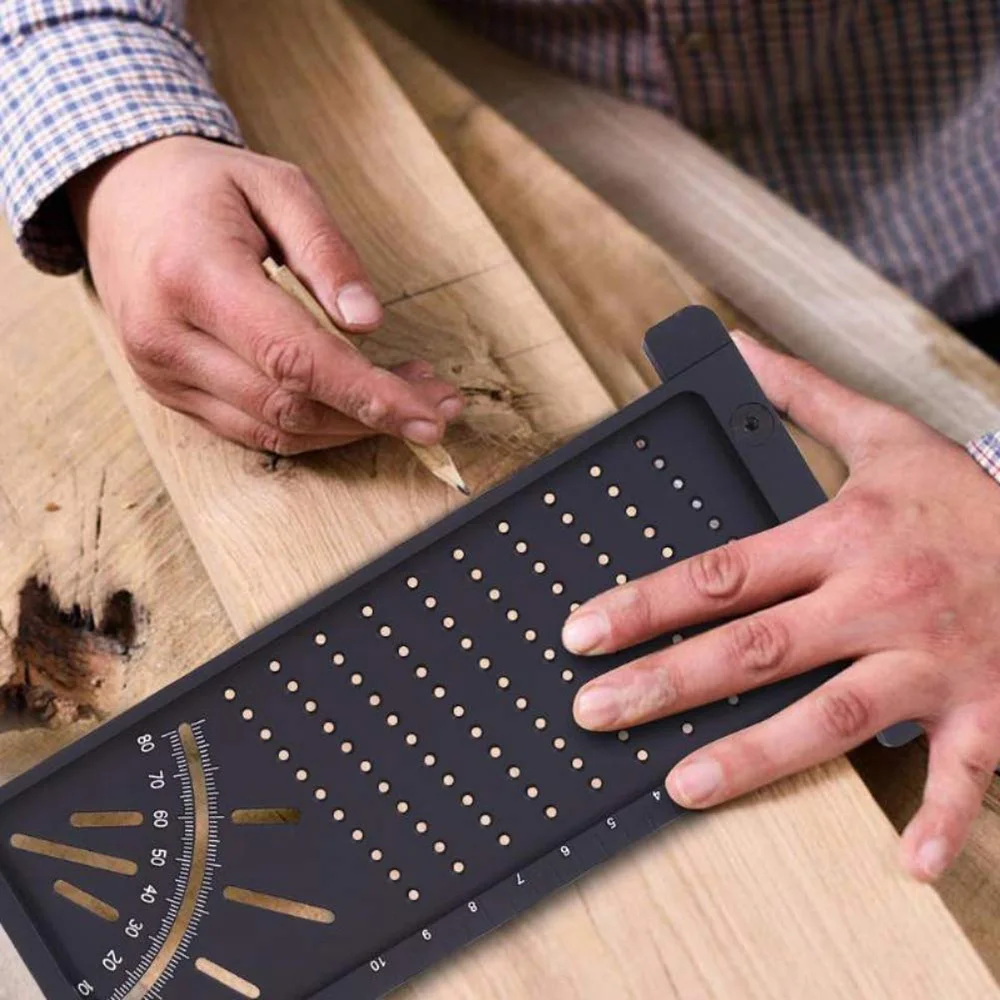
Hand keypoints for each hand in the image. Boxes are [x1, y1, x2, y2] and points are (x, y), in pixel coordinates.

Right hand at [69, 136, 462, 453]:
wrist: (122, 199)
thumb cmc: (204, 187)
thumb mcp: (277, 187)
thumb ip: (326, 253)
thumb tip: (368, 323)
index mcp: (193, 276)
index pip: (293, 358)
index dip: (368, 395)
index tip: (429, 415)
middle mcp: (168, 338)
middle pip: (290, 406)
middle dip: (374, 415)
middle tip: (437, 403)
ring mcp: (164, 375)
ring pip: (276, 431)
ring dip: (351, 427)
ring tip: (408, 399)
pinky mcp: (172, 394)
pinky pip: (254, 433)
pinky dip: (315, 429)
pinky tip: (355, 407)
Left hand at [563, 332, 999, 880]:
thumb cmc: (968, 495)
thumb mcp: (887, 433)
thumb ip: (802, 397)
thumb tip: (734, 350)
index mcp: (843, 537)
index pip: (724, 573)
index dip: (648, 603)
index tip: (584, 631)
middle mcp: (877, 599)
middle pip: (755, 648)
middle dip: (667, 683)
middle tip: (596, 713)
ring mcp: (931, 660)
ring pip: (832, 715)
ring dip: (756, 754)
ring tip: (682, 786)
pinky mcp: (987, 706)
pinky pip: (964, 771)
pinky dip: (942, 819)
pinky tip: (908, 868)